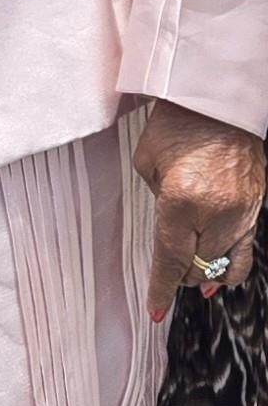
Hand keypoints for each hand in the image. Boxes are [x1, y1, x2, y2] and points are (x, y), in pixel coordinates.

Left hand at [134, 100, 265, 320]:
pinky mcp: (257, 205)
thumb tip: (168, 226)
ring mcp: (242, 210)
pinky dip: (232, 263)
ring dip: (208, 273)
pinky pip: (247, 248)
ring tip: (197, 276)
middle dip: (182, 276)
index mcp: (181, 201)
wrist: (219, 97)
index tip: (157, 308)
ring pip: (227, 266)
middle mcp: (216, 211)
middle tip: (171, 274)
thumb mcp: (148, 162)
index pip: (171, 261)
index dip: (162, 290)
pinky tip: (221, 270)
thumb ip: (155, 201)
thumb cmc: (179, 122)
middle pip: (198, 268)